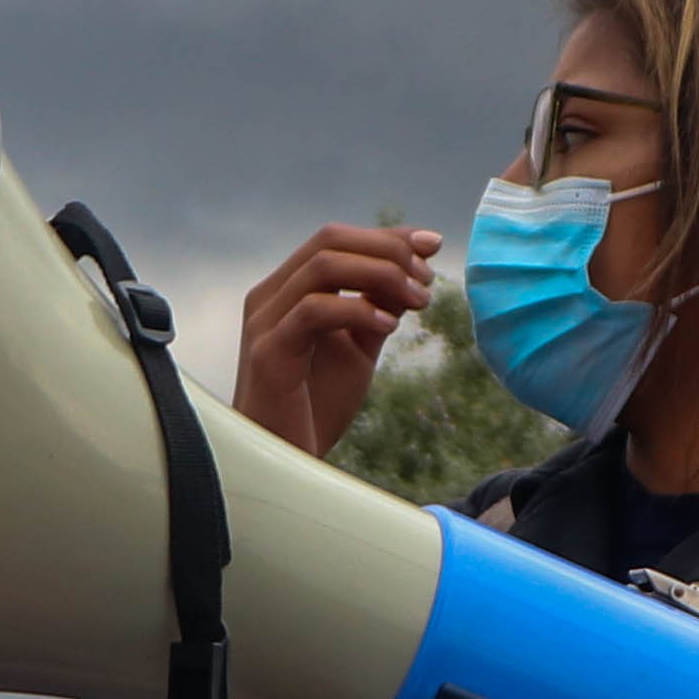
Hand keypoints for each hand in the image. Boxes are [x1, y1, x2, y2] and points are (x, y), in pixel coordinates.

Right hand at [233, 225, 445, 459]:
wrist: (285, 462)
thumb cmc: (315, 407)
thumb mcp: (357, 349)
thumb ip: (377, 308)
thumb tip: (413, 269)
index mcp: (288, 290)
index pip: (336, 240)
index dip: (387, 236)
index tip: (433, 246)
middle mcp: (270, 296)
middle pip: (329, 240)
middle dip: (388, 250)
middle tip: (427, 278)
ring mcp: (265, 321)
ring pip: (323, 266)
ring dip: (381, 275)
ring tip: (419, 299)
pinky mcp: (268, 352)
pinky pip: (314, 311)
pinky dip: (358, 310)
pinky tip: (390, 326)